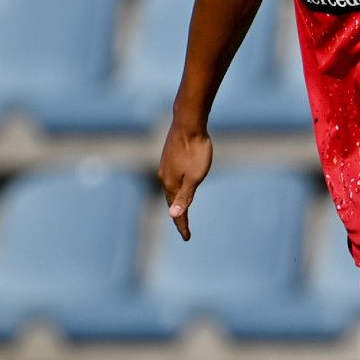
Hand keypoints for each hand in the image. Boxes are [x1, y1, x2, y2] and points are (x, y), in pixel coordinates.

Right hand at [157, 122, 212, 240]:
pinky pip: (171, 179)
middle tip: (184, 229)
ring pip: (170, 189)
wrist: (188, 121)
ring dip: (175, 202)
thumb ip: (185, 196)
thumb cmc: (195, 149)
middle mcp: (164, 176)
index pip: (176, 211)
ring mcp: (165, 166)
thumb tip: (173, 215)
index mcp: (170, 184)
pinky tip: (178, 185)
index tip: (187, 238)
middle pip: (170, 201)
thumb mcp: (195, 176)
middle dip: (177, 216)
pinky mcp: (169, 157)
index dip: (182, 225)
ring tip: (181, 211)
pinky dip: (175, 189)